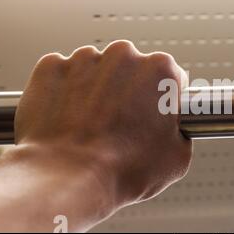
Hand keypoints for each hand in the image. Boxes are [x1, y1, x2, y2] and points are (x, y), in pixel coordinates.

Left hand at [0, 40, 190, 231]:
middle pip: (132, 68)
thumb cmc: (124, 170)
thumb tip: (173, 130)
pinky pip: (64, 74)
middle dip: (130, 90)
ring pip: (97, 69)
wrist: (68, 179)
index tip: (153, 115)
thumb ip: (181, 130)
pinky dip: (66, 91)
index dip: (164, 99)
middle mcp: (123, 55)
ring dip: (97, 89)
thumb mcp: (178, 158)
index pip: (169, 76)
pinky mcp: (51, 67)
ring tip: (92, 124)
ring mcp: (84, 58)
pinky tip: (69, 118)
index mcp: (160, 69)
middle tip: (123, 123)